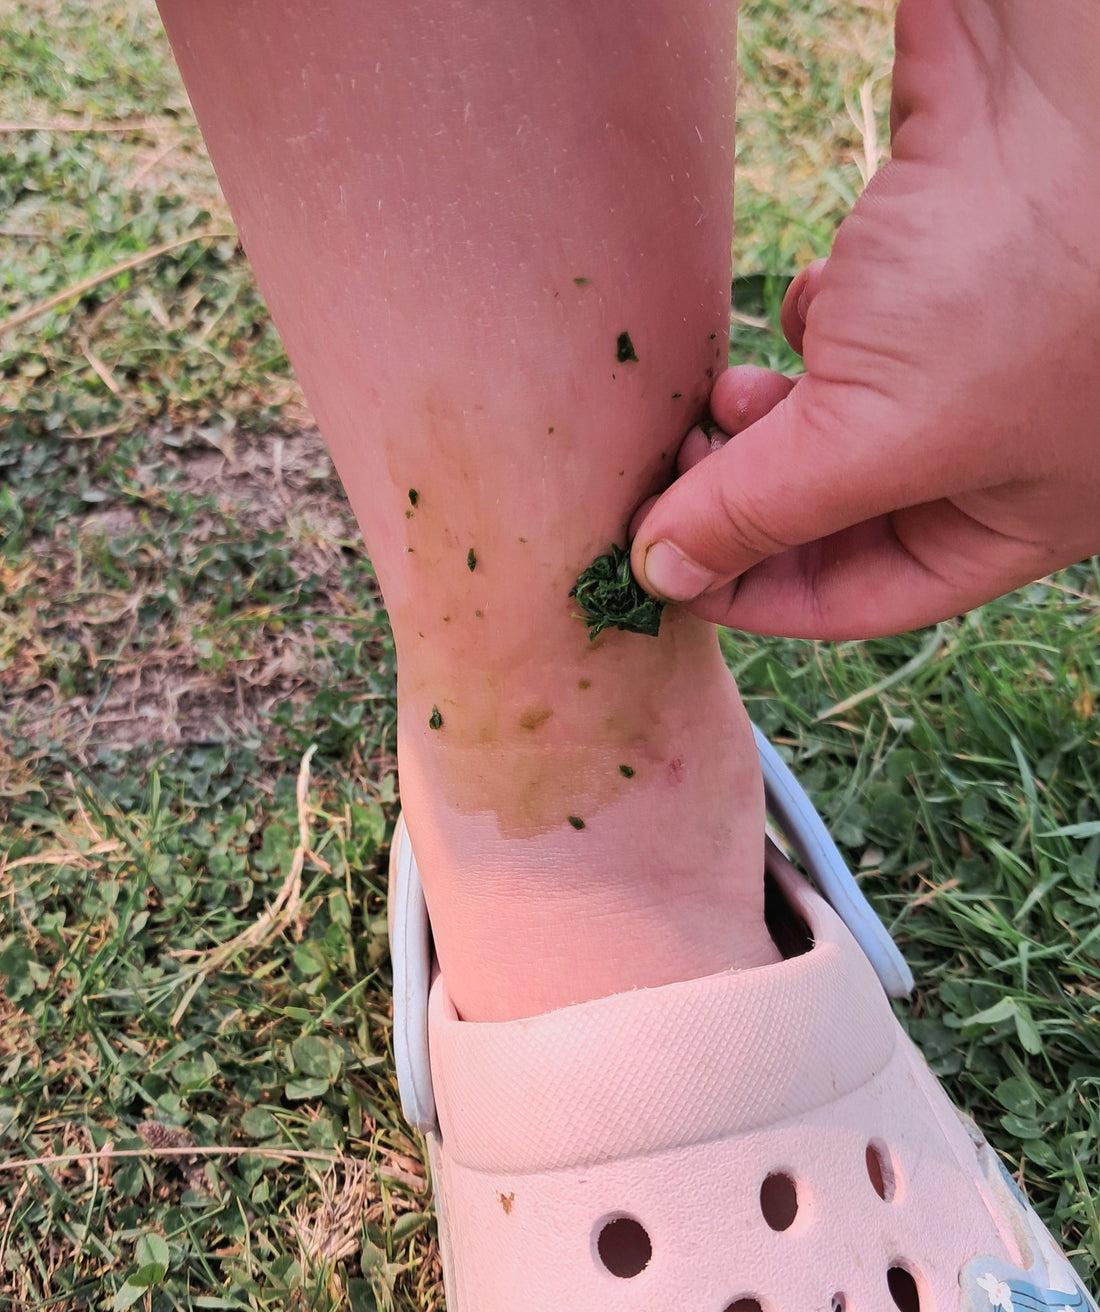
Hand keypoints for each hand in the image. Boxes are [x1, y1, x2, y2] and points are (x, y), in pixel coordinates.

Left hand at [631, 0, 1099, 638]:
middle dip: (749, 492)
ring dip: (766, 411)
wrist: (1071, 76)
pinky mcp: (926, 269)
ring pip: (828, 419)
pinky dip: (812, 321)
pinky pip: (843, 330)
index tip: (666, 569)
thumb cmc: (1013, 282)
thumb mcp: (874, 433)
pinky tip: (818, 289)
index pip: (863, 595)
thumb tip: (662, 574)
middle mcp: (992, 445)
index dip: (757, 591)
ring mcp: (962, 353)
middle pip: (835, 509)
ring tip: (727, 388)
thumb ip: (759, 513)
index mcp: (1012, 515)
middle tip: (686, 462)